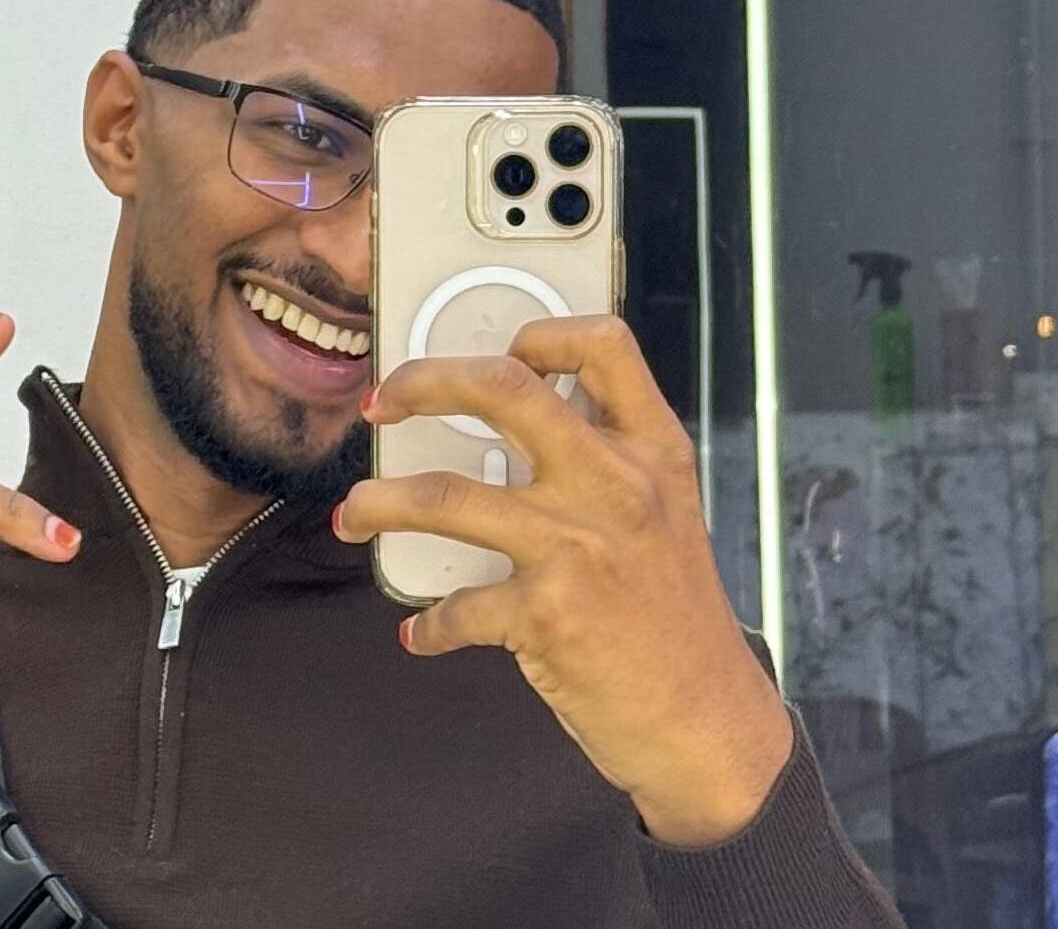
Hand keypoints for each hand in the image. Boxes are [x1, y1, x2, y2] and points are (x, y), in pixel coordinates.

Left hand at [335, 316, 792, 845]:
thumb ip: (608, 463)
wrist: (706, 724)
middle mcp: (617, 486)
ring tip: (352, 513)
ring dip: (380, 503)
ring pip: (445, 497)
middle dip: (422, 382)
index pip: (604, 346)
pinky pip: (456, 607)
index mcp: (653, 452)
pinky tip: (420, 634)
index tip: (492, 351)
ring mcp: (578, 547)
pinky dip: (428, 624)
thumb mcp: (666, 515)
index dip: (540, 333)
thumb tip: (516, 419)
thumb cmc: (674, 617)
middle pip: (503, 390)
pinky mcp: (545, 614)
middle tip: (380, 402)